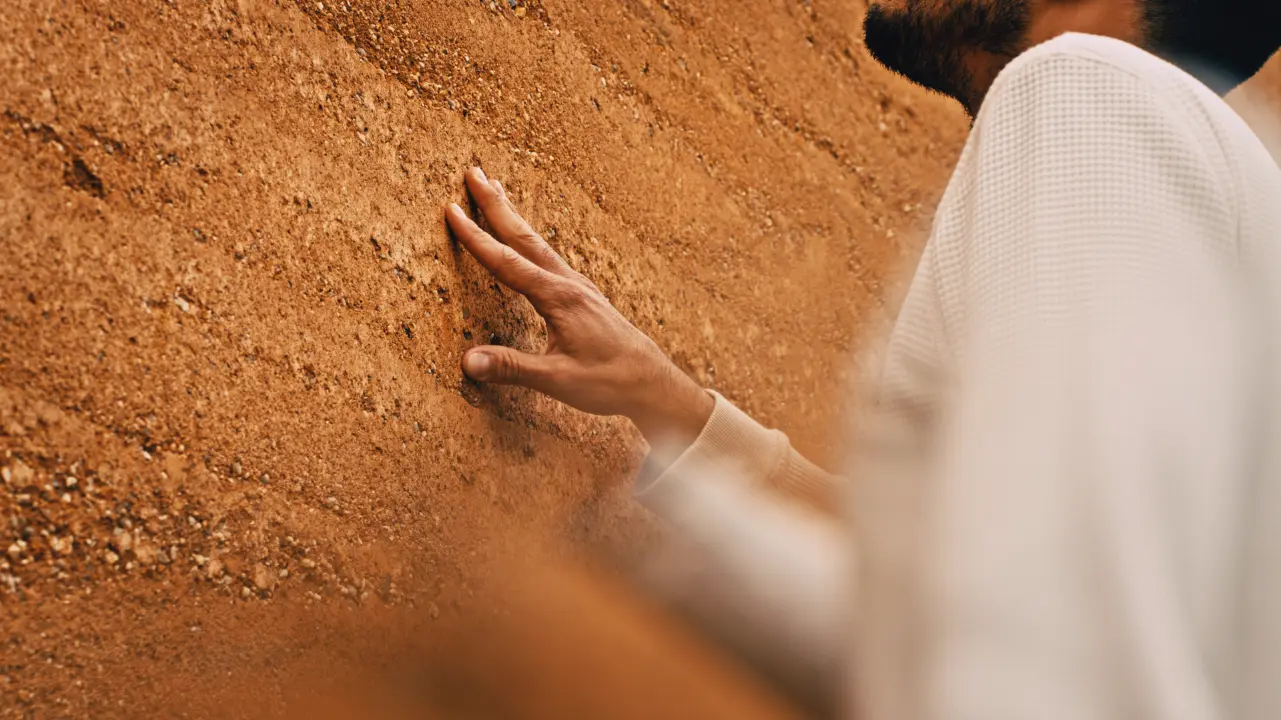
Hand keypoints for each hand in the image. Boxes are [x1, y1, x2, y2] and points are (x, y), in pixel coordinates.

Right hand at [445, 167, 713, 449]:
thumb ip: (512, 368)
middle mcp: (569, 284)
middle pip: (524, 237)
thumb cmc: (609, 381)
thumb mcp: (558, 380)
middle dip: (496, 204)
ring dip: (514, 216)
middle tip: (473, 172)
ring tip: (496, 190)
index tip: (451, 210)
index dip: (476, 237)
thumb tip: (467, 361)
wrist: (653, 382)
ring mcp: (579, 287)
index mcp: (559, 298)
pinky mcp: (585, 296)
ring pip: (538, 243)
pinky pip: (550, 257)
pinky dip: (530, 240)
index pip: (507, 262)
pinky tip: (528, 241)